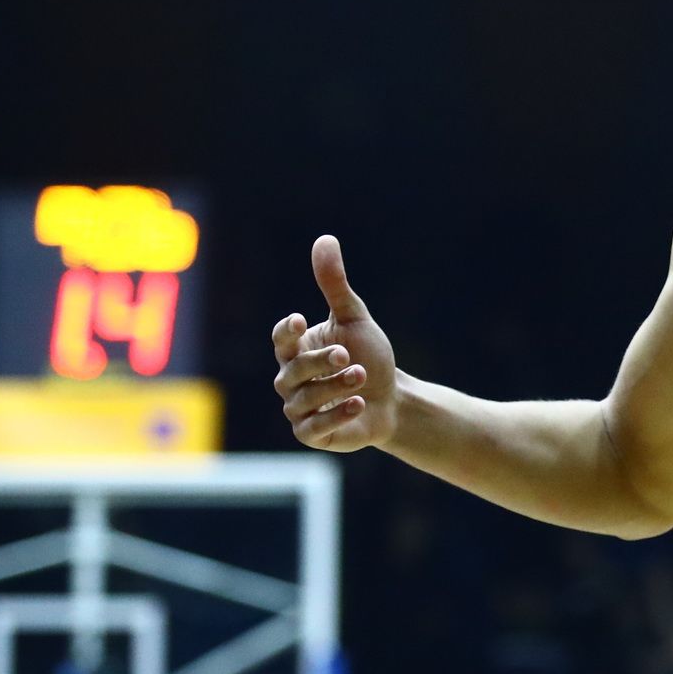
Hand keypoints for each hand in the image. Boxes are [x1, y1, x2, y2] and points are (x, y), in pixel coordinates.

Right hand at [271, 234, 399, 451]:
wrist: (392, 399)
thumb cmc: (369, 355)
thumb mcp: (354, 318)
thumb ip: (334, 285)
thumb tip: (324, 239)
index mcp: (297, 350)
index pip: (280, 339)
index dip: (285, 332)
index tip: (299, 320)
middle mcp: (291, 379)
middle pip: (293, 371)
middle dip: (319, 363)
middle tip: (348, 356)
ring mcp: (299, 409)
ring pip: (304, 400)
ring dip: (334, 387)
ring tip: (361, 376)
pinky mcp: (312, 434)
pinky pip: (313, 429)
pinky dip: (336, 416)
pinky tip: (358, 403)